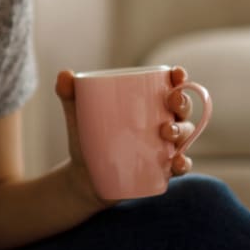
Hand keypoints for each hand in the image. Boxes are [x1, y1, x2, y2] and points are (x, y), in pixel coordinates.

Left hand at [54, 65, 197, 202]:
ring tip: (167, 132)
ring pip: (185, 135)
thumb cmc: (87, 138)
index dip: (179, 78)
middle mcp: (163, 122)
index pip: (169, 86)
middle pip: (182, 109)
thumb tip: (64, 74)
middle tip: (171, 102)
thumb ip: (70, 95)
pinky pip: (180, 166)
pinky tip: (177, 163)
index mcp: (148, 104)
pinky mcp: (161, 169)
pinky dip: (183, 164)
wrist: (82, 176)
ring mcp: (164, 147)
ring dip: (182, 131)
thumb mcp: (78, 116)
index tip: (176, 73)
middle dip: (183, 102)